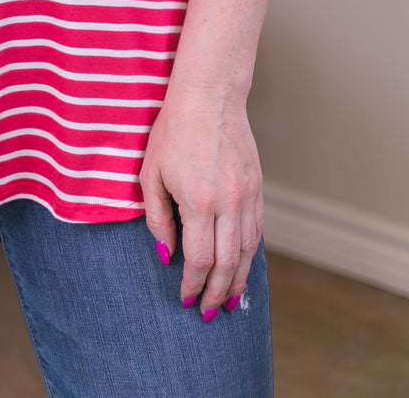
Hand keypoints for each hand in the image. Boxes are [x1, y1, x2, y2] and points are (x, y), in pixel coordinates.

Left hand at [139, 85, 262, 318]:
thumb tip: (166, 254)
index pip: (199, 260)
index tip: (185, 299)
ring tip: (229, 301)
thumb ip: (158, 218)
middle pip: (227, 263)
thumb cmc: (173, 131)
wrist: (209, 96)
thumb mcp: (151, 173)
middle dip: (217, 293)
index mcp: (200, 201)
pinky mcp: (257, 186)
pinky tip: (241, 267)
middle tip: (208, 313)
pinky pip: (257, 231)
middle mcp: (229, 202)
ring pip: (248, 251)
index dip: (193, 285)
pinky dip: (250, 255)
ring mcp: (248, 195)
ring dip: (238, 281)